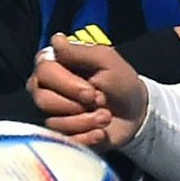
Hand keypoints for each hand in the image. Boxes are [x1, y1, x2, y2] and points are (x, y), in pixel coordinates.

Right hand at [28, 35, 147, 149]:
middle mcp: (47, 90)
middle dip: (76, 104)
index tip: (92, 90)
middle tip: (100, 101)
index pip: (43, 72)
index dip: (67, 84)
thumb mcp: (106, 60)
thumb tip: (56, 40)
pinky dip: (87, 137)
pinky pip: (64, 141)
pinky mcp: (63, 135)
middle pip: (42, 99)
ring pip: (53, 122)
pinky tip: (101, 133)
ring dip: (86, 121)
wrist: (137, 112)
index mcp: (55, 66)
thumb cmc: (121, 81)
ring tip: (106, 117)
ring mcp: (53, 114)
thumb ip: (80, 52)